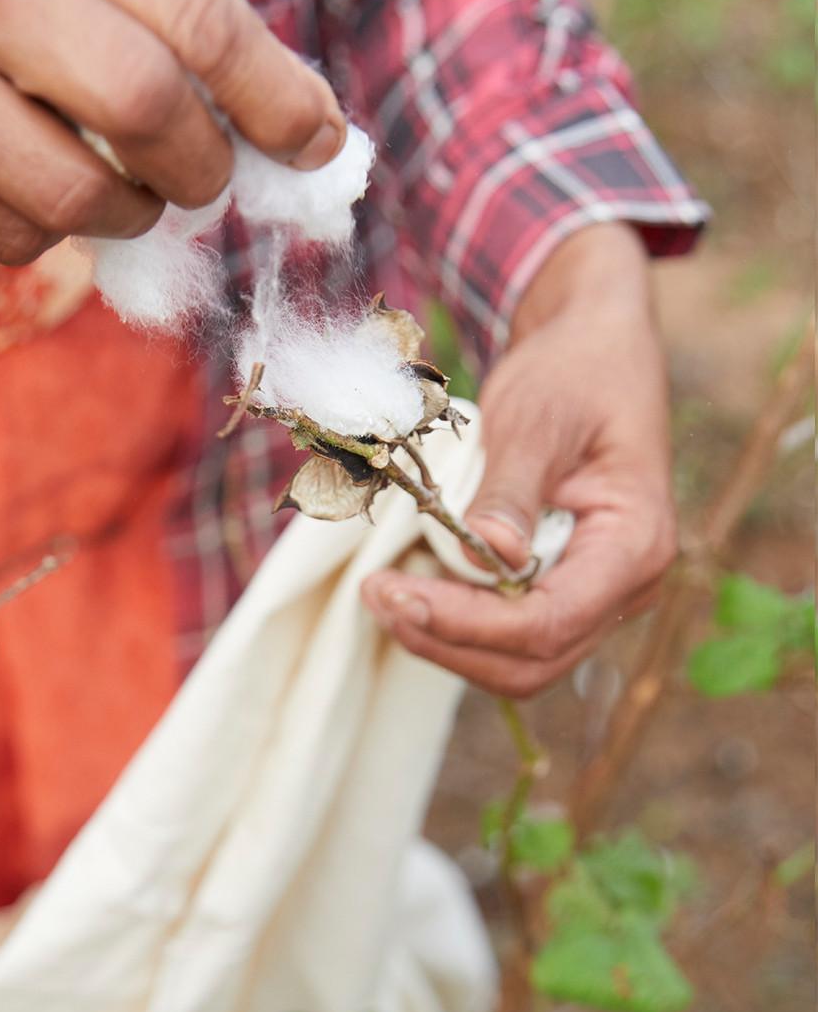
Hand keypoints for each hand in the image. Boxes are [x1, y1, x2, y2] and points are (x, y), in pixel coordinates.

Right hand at [0, 0, 343, 263]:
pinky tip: (39, 190)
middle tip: (207, 175)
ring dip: (131, 214)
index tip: (317, 141)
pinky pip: (10, 237)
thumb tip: (304, 124)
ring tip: (124, 188)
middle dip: (203, 165)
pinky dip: (52, 235)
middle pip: (143, 108)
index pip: (195, 16)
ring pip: (75, 197)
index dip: (275, 95)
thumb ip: (173, 13)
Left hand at [362, 224, 677, 697]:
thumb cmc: (575, 373)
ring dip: (446, 641)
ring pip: (519, 661)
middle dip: (448, 641)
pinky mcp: (564, 589)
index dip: (469, 623)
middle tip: (376, 597)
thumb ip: (513, 489)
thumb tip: (489, 555)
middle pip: (533, 660)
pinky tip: (412, 587)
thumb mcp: (537, 418)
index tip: (397, 595)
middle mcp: (628, 586)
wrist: (594, 349)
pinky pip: (510, 635)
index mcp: (636, 544)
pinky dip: (457, 624)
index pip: (550, 620)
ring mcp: (597, 595)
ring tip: (383, 594)